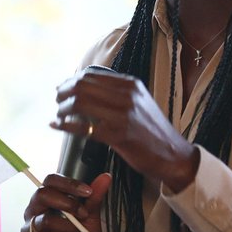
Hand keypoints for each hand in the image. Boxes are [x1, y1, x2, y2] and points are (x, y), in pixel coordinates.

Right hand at [21, 172, 111, 231]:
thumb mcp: (90, 214)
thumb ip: (94, 196)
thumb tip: (105, 177)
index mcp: (46, 198)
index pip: (50, 181)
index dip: (68, 183)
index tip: (88, 191)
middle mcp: (34, 210)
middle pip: (42, 195)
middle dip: (67, 203)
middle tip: (83, 213)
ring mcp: (30, 228)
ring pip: (45, 220)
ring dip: (67, 226)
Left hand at [52, 68, 197, 191]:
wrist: (174, 155)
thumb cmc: (153, 132)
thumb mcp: (140, 102)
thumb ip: (118, 93)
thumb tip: (89, 88)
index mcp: (130, 84)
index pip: (91, 75)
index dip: (71, 81)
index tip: (62, 89)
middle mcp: (127, 95)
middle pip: (83, 86)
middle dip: (64, 92)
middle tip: (57, 101)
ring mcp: (123, 115)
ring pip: (81, 104)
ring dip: (63, 109)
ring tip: (58, 115)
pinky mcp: (119, 136)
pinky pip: (84, 128)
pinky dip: (66, 126)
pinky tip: (58, 126)